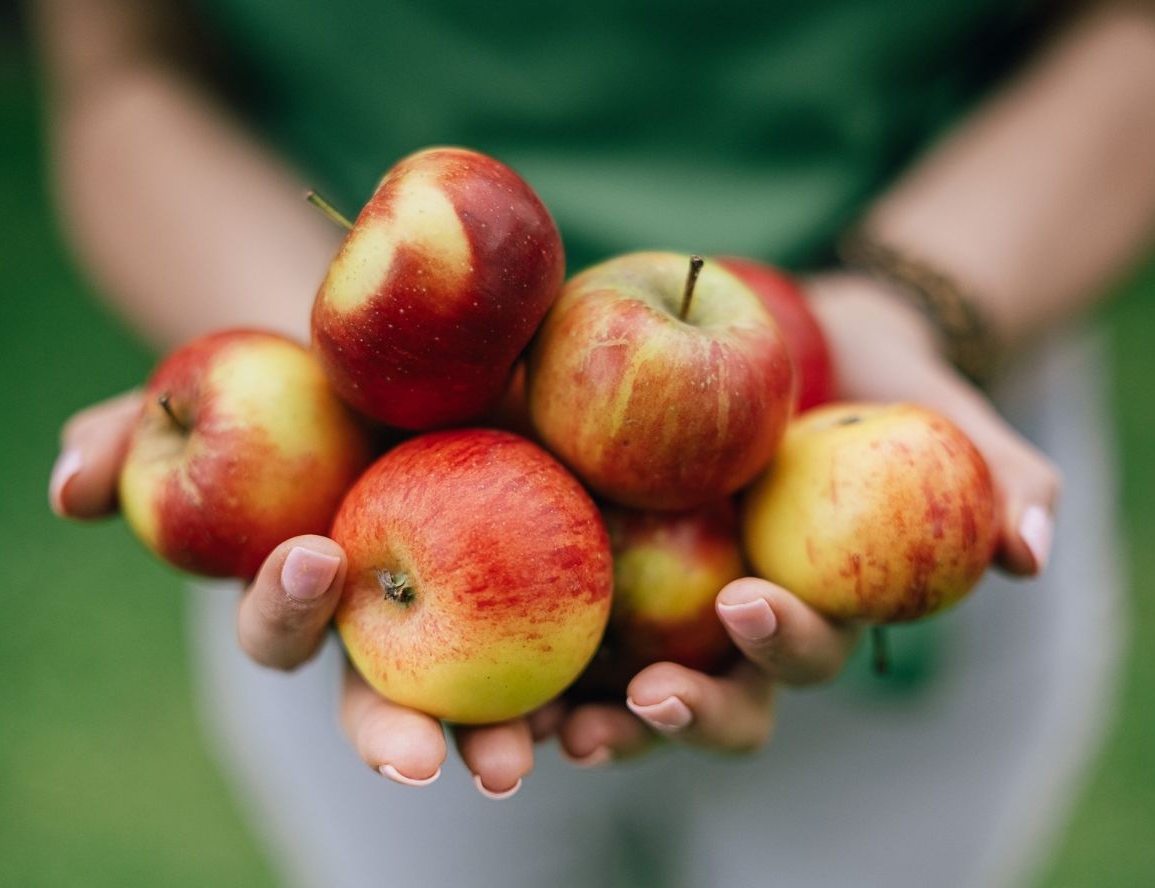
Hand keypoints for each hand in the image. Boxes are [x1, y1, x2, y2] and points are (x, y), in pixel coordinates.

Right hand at [49, 394, 536, 798]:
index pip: (285, 630)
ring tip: (523, 761)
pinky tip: (612, 694)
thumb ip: (136, 431)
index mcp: (310, 591)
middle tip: (430, 764)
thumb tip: (66, 486)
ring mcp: (467, 613)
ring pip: (479, 698)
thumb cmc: (301, 381)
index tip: (316, 557)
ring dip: (497, 737)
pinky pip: (563, 641)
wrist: (417, 351)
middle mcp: (386, 621)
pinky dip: (583, 675)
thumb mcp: (220, 388)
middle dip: (400, 737)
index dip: (288, 610)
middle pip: (384, 698)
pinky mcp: (542, 584)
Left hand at [557, 270, 1061, 763]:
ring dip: (580, 715)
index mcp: (805, 602)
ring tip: (538, 729)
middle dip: (674, 717)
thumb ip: (994, 471)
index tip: (747, 603)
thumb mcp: (933, 405)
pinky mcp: (590, 555)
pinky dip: (520, 635)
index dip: (779, 650)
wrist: (789, 331)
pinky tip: (478, 640)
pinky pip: (552, 607)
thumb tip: (1030, 556)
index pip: (798, 655)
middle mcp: (725, 622)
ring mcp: (656, 597)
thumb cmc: (872, 377)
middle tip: (632, 707)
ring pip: (618, 683)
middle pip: (703, 700)